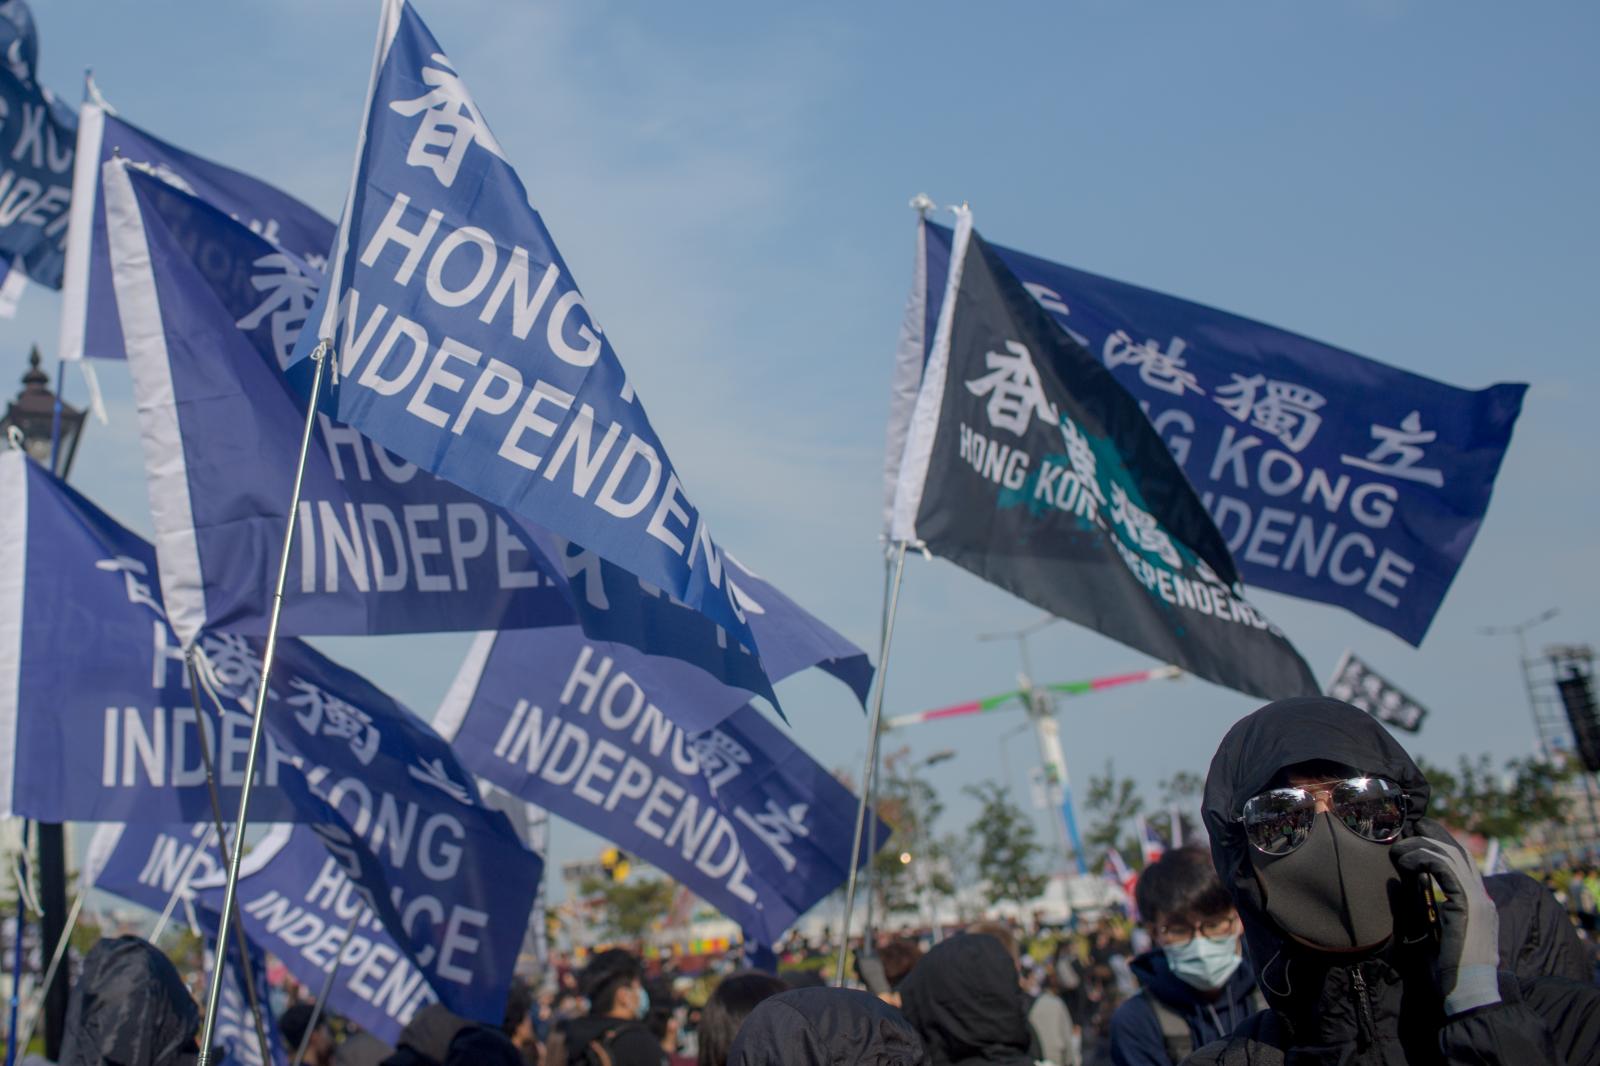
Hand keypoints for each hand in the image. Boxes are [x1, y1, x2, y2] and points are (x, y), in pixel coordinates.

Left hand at [1392, 818, 1499, 1015]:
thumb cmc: (1447, 970)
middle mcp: (1483, 898)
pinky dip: (1423, 859)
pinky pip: (1445, 868)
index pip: (1462, 863)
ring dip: (1421, 846)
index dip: (1441, 843)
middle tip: (1410, 826)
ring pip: (1451, 854)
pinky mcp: (1469, 905)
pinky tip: (1406, 863)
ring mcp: (1479, 900)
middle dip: (1433, 834)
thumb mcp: (1433, 931)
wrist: (1466, 992)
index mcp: (1478, 904)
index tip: (1418, 832)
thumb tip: (1407, 885)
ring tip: (1398, 850)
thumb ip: (1425, 907)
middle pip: (1460, 852)